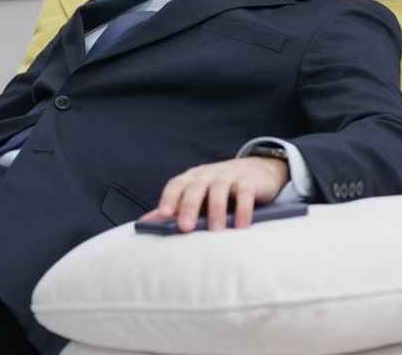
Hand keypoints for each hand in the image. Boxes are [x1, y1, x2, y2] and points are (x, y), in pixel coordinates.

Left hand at [138, 156, 287, 232]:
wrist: (257, 171)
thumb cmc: (220, 190)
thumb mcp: (198, 196)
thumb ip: (174, 208)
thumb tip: (144, 223)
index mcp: (191, 179)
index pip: (176, 185)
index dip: (169, 198)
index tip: (163, 215)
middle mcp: (207, 175)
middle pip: (195, 187)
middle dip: (189, 206)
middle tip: (185, 227)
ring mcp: (229, 176)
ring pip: (219, 188)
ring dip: (216, 209)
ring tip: (216, 230)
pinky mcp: (249, 181)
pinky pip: (245, 192)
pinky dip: (243, 208)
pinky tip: (241, 225)